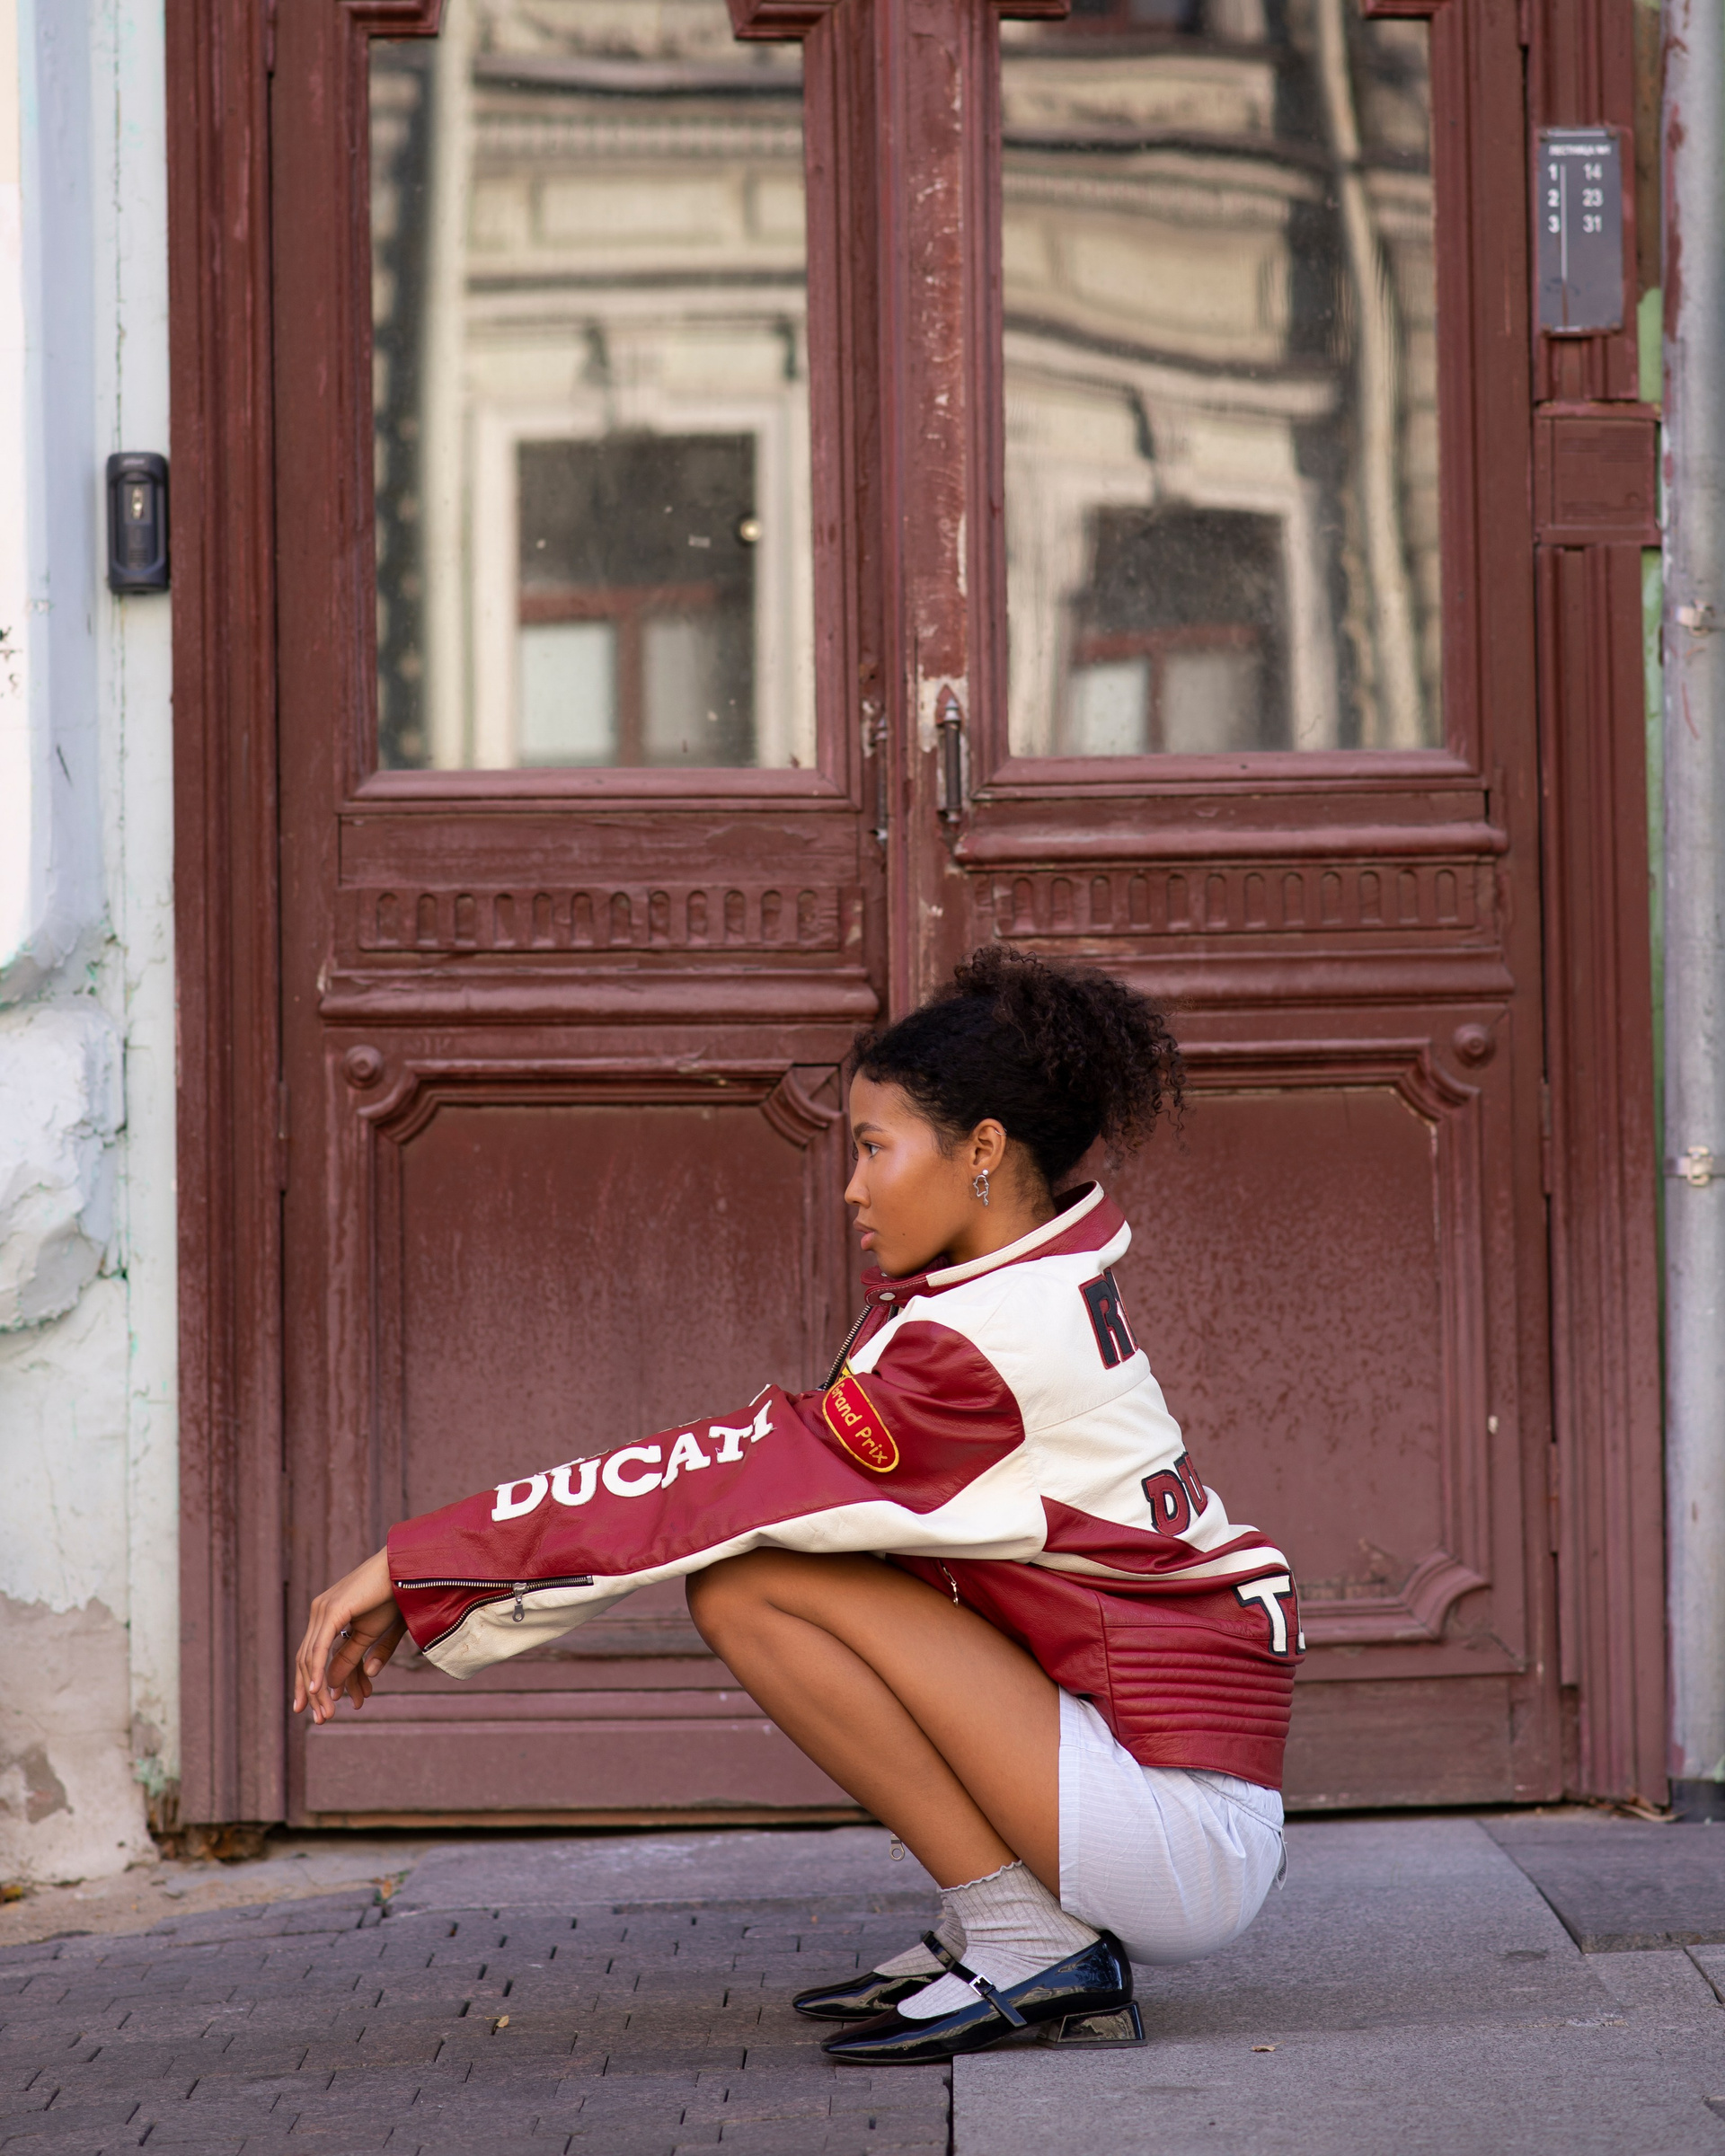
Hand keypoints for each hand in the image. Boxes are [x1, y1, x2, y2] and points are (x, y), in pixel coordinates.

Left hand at [293, 1547, 407, 1723]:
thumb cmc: (395, 1595)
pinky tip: (317, 1690)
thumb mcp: (373, 1634)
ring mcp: (322, 1609)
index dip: (310, 1684)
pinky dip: (318, 1669)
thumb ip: (355, 1656)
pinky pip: (320, 1646)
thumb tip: (335, 1684)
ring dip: (317, 1689)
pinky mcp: (332, 1610)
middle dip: (312, 1693)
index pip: (311, 1656)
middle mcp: (319, 1612)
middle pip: (307, 1659)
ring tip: (326, 1713)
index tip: (317, 1710)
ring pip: (311, 1657)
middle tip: (321, 1720)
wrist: (407, 1568)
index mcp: (326, 1615)